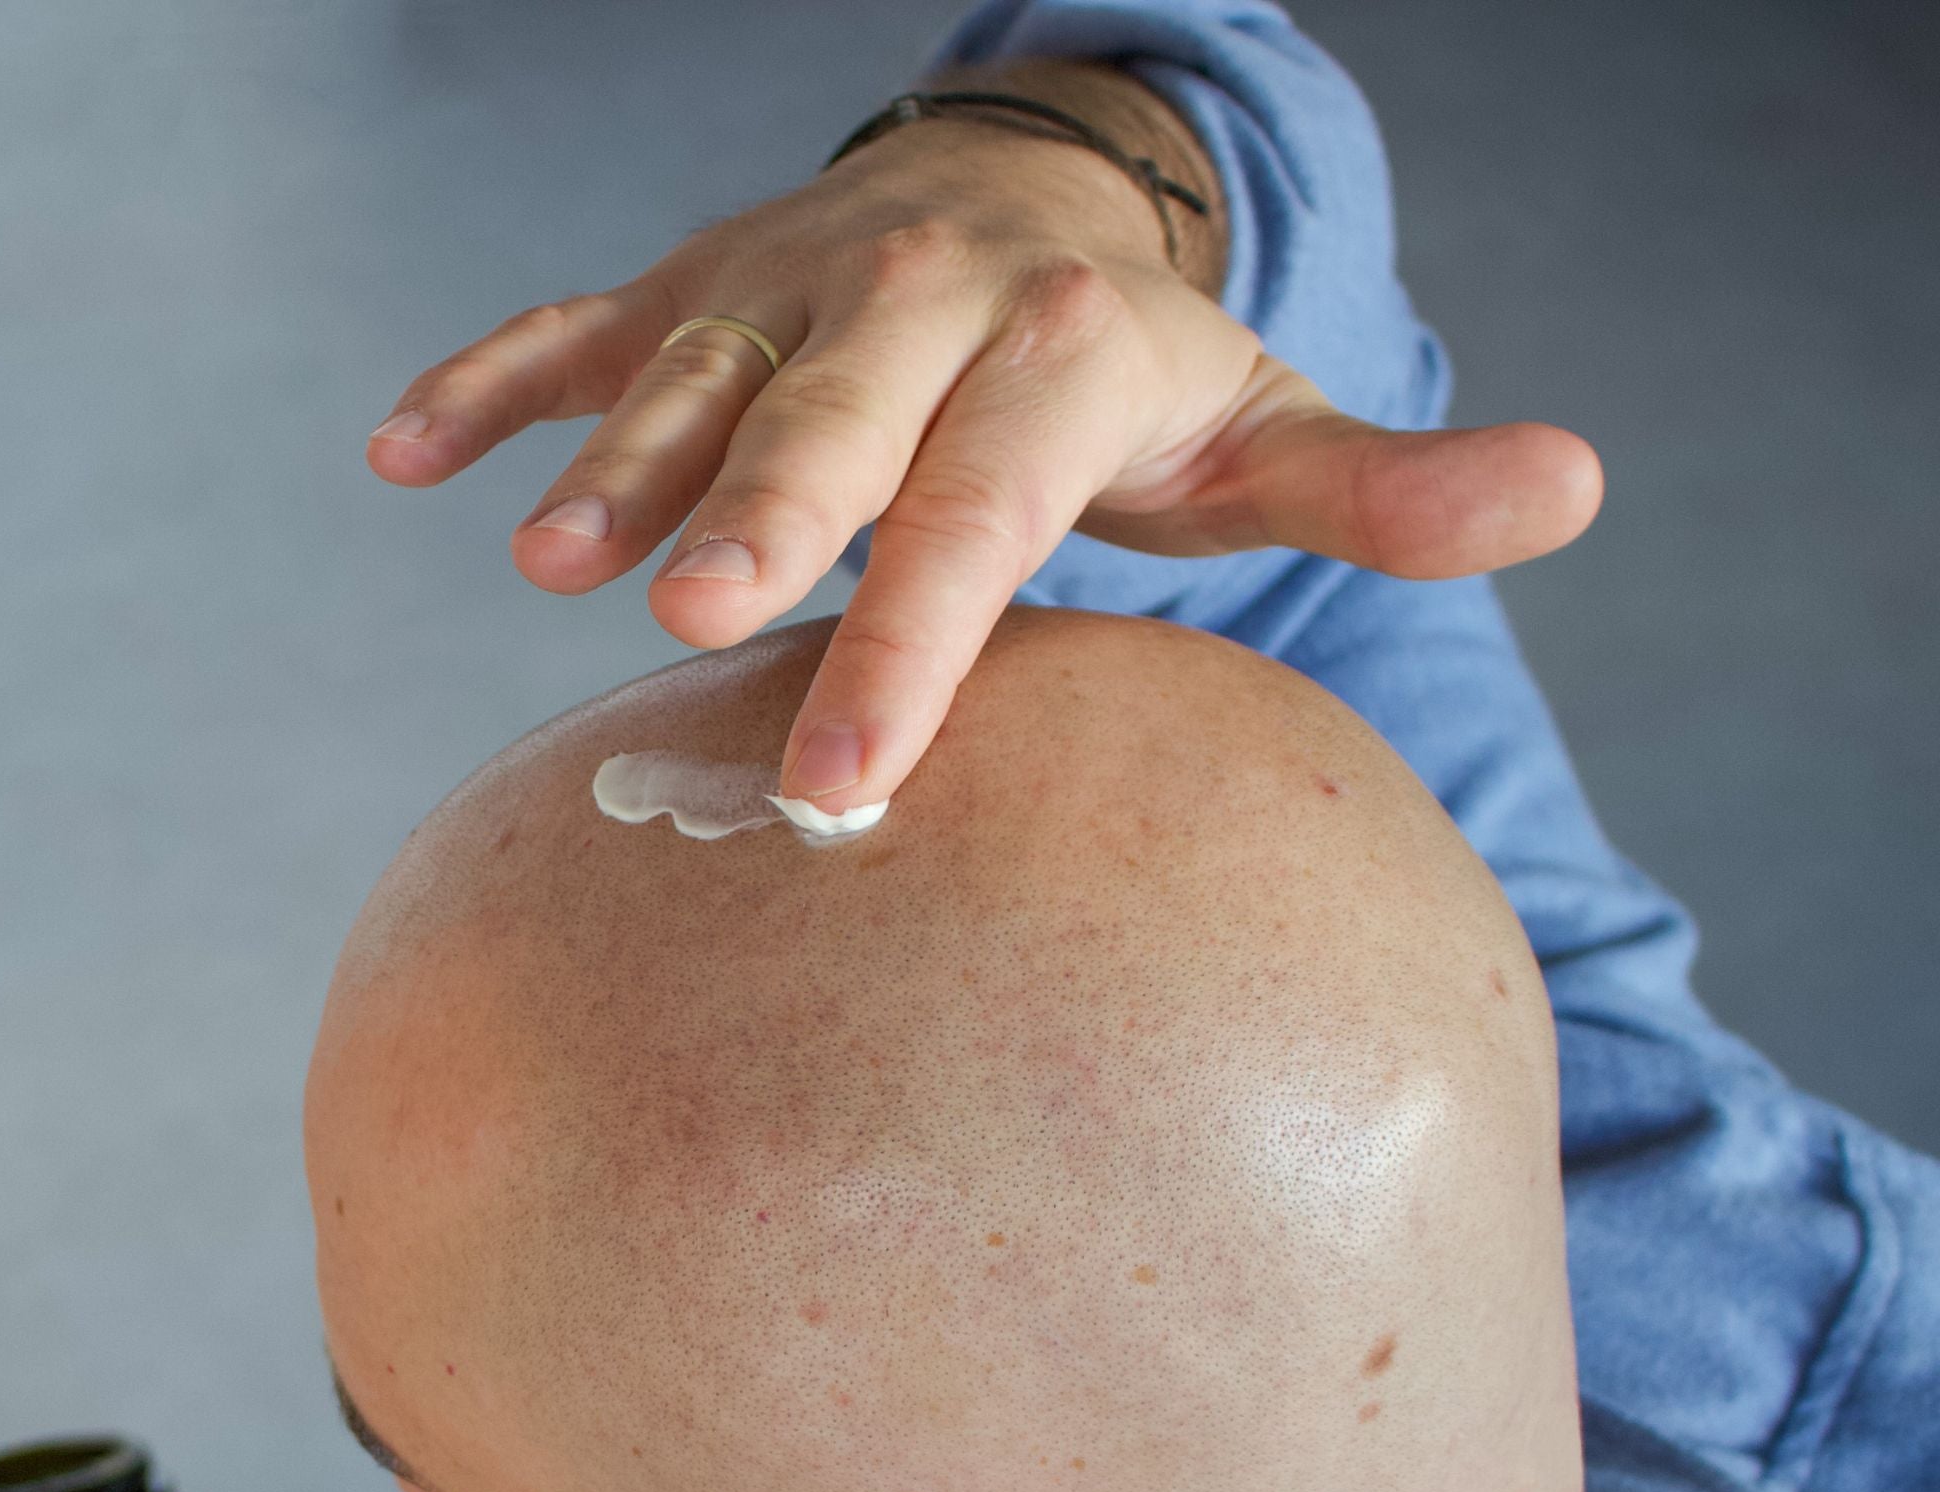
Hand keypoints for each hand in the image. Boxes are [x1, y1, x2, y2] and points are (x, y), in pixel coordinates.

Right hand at [364, 91, 1600, 822]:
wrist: (1032, 206)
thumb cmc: (1141, 380)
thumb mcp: (1270, 427)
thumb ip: (1397, 485)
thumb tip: (1579, 486)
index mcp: (1049, 354)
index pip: (981, 518)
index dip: (915, 650)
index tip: (850, 797)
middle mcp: (912, 297)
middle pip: (830, 422)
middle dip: (763, 516)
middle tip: (700, 616)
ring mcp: (783, 287)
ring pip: (691, 371)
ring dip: (618, 462)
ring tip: (551, 565)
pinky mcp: (690, 286)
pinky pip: (576, 323)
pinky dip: (490, 382)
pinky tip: (399, 455)